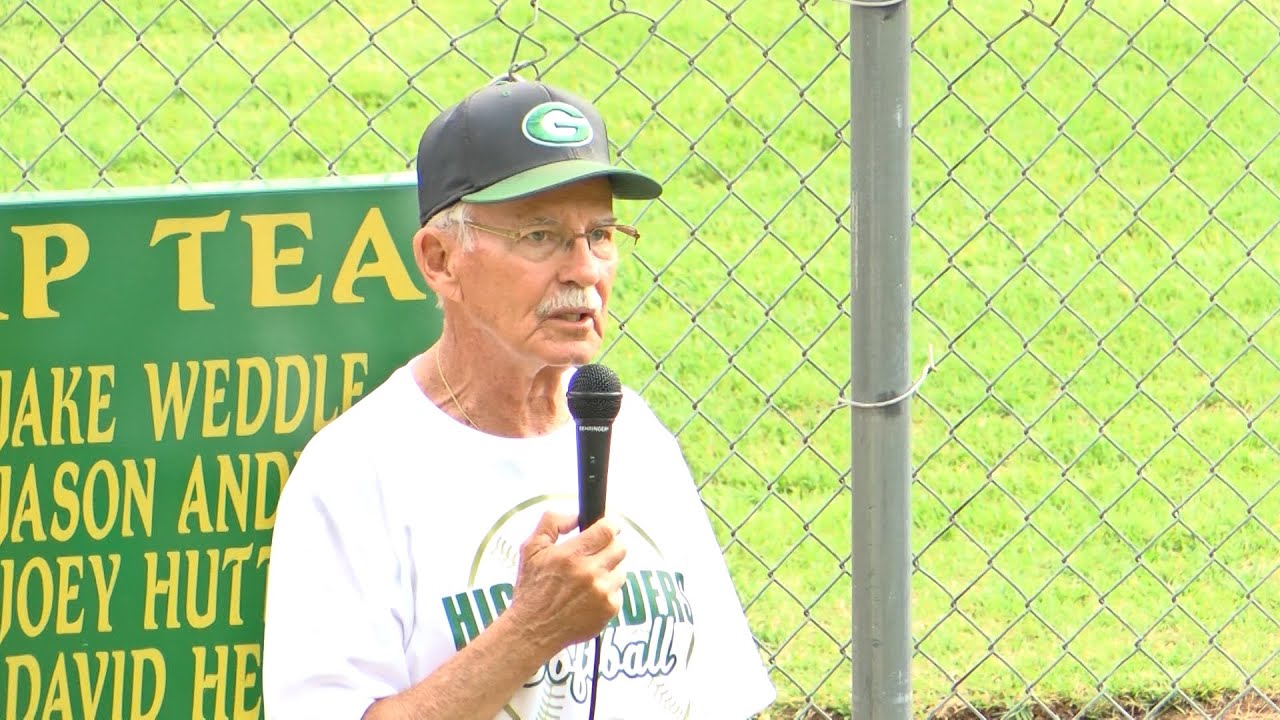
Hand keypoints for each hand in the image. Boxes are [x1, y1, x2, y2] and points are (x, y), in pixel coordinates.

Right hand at [504, 511, 626, 652]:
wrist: (533, 630)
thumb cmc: (531, 589)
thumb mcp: (530, 549)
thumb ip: (552, 523)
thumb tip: (576, 515)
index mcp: (571, 555)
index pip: (607, 530)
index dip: (612, 524)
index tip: (610, 525)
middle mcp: (590, 573)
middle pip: (620, 548)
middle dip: (610, 546)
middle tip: (598, 552)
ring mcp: (602, 592)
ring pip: (621, 569)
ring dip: (609, 569)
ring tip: (589, 577)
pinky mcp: (609, 609)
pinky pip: (619, 591)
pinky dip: (608, 590)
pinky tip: (590, 595)